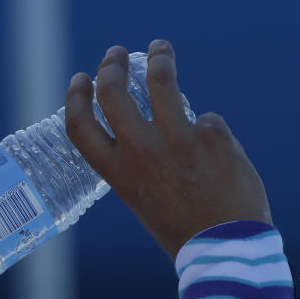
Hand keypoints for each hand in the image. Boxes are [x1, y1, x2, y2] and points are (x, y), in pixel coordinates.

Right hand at [65, 40, 272, 258]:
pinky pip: (206, 122)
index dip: (76, 97)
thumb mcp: (141, 198)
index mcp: (117, 172)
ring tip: (160, 50)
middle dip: (111, 65)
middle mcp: (140, 151)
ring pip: (161, 80)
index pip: (80, 125)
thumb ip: (138, 164)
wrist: (223, 248)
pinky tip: (217, 161)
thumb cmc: (181, 229)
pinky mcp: (211, 134)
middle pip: (113, 91)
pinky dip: (209, 135)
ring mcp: (177, 138)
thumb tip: (148, 128)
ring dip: (158, 58)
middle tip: (116, 55)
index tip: (81, 79)